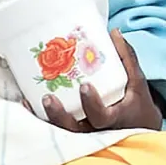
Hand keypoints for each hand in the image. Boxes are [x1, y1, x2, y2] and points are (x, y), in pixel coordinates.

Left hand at [35, 30, 161, 131]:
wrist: (137, 126)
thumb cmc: (135, 103)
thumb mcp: (137, 82)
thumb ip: (127, 58)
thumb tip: (114, 32)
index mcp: (114, 117)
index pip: (101, 116)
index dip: (91, 104)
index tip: (85, 86)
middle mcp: (96, 129)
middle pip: (75, 129)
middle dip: (60, 115)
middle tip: (49, 97)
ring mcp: (83, 133)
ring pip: (62, 131)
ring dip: (47, 116)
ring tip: (37, 99)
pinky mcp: (73, 131)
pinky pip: (53, 128)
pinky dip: (39, 116)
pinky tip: (28, 101)